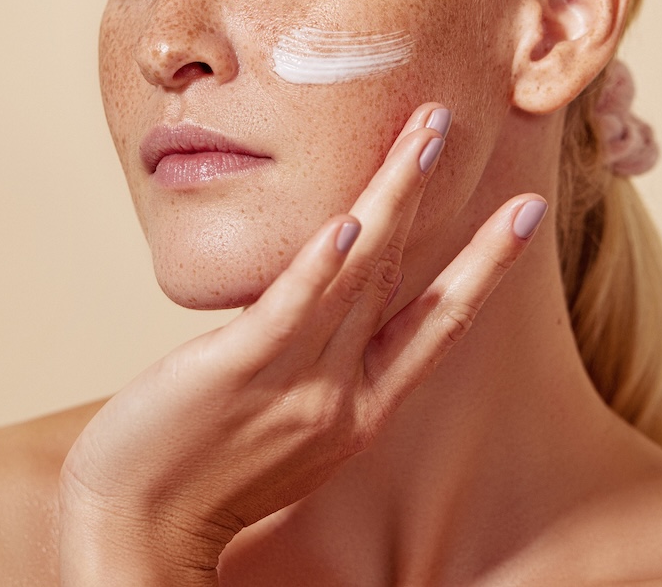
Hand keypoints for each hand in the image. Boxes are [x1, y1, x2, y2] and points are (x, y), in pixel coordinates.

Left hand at [58, 104, 547, 585]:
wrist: (137, 533)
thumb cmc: (203, 476)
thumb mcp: (286, 428)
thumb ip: (314, 367)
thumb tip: (321, 302)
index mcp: (361, 411)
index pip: (439, 324)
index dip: (486, 264)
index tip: (525, 214)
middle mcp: (342, 396)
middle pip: (404, 282)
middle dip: (440, 201)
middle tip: (459, 127)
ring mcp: (295, 383)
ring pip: (359, 279)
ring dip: (394, 199)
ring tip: (422, 136)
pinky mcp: (237, 371)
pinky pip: (289, 312)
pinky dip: (322, 267)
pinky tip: (347, 224)